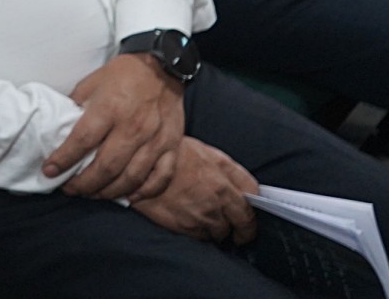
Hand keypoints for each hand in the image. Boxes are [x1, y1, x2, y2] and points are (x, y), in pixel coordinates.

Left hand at [44, 54, 185, 200]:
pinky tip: (129, 196)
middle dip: (84, 183)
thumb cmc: (122, 74)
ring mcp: (155, 139)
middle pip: (106, 167)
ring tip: (93, 194)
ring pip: (131, 177)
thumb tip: (59, 128)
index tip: (49, 171)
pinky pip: (161, 177)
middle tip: (70, 189)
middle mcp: (133, 127)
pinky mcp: (171, 144)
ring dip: (109, 191)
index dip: (63, 159)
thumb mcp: (91, 83)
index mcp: (109, 108)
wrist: (162, 66)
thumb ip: (76, 106)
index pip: (82, 141)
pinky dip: (144, 191)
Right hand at [130, 137, 257, 243]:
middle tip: (240, 233)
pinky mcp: (186, 226)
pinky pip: (202, 238)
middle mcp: (218, 195)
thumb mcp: (201, 150)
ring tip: (206, 222)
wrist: (134, 165)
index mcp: (223, 173)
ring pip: (222, 232)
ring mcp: (203, 213)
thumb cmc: (165, 154)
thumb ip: (226, 169)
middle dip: (244, 230)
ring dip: (218, 230)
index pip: (254, 195)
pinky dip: (199, 234)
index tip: (250, 210)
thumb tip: (244, 188)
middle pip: (245, 222)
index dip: (254, 205)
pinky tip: (190, 223)